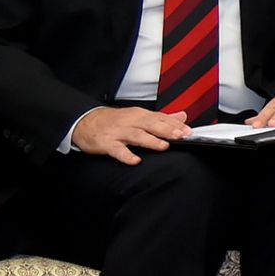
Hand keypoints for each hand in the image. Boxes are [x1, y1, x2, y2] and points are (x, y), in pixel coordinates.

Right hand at [72, 107, 190, 164]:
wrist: (85, 121)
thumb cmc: (115, 120)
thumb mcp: (138, 115)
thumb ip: (161, 117)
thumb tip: (182, 116)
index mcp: (140, 115)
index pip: (161, 118)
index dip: (175, 125)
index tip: (188, 131)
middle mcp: (130, 121)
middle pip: (151, 124)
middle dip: (167, 130)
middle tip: (181, 136)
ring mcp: (118, 132)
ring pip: (136, 135)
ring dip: (150, 140)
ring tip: (164, 146)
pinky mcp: (106, 143)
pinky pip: (117, 150)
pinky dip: (126, 155)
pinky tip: (135, 160)